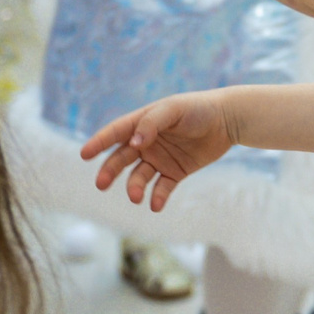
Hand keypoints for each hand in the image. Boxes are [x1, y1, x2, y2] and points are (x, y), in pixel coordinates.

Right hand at [81, 90, 236, 211]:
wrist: (228, 120)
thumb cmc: (198, 109)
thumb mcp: (173, 110)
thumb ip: (152, 124)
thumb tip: (134, 142)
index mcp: (143, 123)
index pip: (116, 133)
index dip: (99, 142)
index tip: (84, 154)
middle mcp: (147, 142)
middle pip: (121, 158)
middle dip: (110, 171)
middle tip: (101, 184)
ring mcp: (160, 158)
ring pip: (139, 176)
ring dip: (134, 186)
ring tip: (136, 196)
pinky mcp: (175, 172)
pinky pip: (161, 188)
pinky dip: (157, 197)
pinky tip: (156, 205)